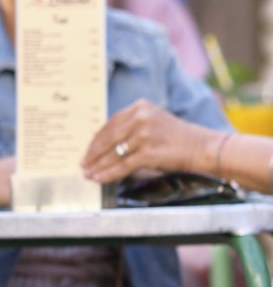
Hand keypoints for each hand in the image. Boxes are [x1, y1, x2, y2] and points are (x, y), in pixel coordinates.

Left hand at [82, 101, 214, 184]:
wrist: (203, 148)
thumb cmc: (177, 140)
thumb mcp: (153, 124)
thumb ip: (131, 128)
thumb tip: (104, 146)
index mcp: (140, 107)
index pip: (110, 124)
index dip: (96, 140)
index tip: (88, 152)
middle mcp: (141, 117)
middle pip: (108, 137)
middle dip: (93, 154)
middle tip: (83, 164)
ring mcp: (144, 134)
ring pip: (112, 152)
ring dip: (98, 166)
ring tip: (88, 174)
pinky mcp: (148, 151)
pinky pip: (122, 165)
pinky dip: (108, 174)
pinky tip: (99, 179)